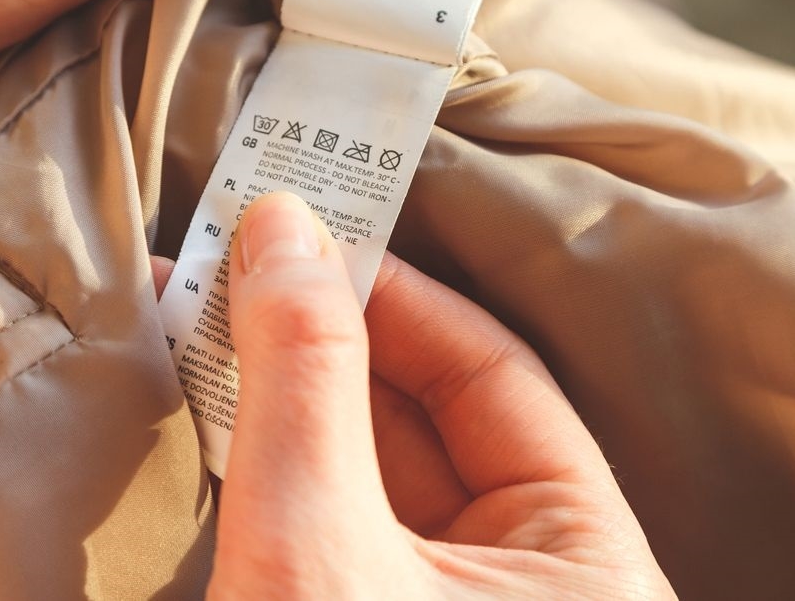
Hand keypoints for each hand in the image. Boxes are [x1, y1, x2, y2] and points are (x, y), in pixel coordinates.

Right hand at [157, 192, 673, 597]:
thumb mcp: (317, 543)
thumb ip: (306, 380)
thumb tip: (283, 228)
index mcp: (589, 566)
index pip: (497, 378)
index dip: (396, 295)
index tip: (306, 237)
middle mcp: (532, 583)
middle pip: (428, 417)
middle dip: (324, 340)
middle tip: (239, 269)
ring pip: (372, 470)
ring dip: (289, 398)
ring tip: (205, 324)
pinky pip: (336, 522)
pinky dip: (278, 467)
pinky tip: (214, 409)